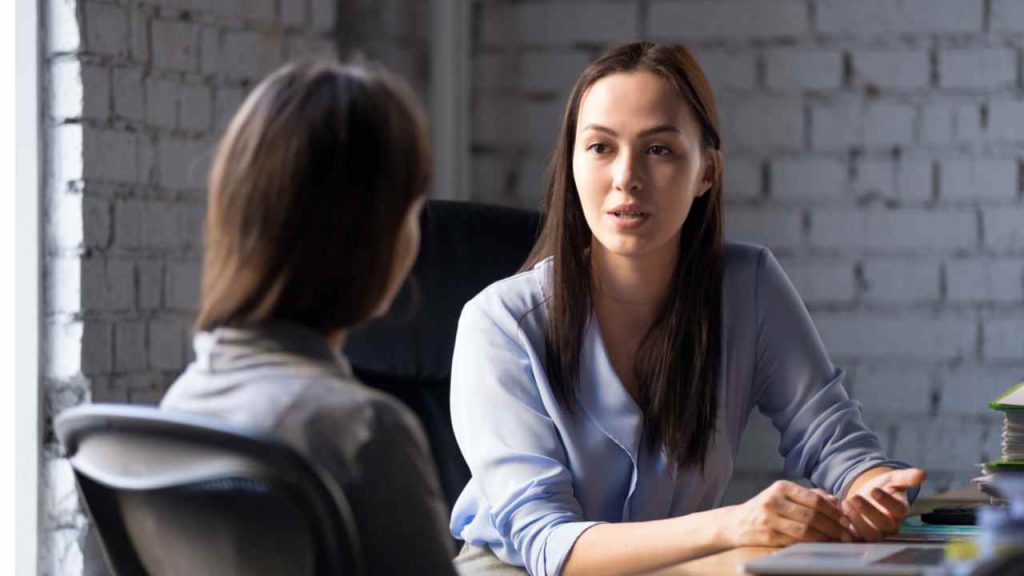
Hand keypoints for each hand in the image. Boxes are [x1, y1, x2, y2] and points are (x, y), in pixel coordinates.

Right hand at [723, 480, 851, 547]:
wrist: (737, 523)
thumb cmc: (767, 508)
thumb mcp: (784, 495)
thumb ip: (810, 495)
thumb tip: (836, 501)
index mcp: (781, 487)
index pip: (814, 499)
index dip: (834, 512)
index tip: (847, 521)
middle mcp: (774, 501)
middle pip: (812, 515)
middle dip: (834, 527)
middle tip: (848, 535)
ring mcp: (769, 519)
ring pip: (805, 530)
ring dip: (825, 537)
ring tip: (838, 541)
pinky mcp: (767, 536)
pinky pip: (795, 541)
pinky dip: (812, 544)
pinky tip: (822, 546)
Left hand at [841, 468, 925, 541]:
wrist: (865, 495)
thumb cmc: (882, 487)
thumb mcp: (893, 479)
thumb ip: (907, 477)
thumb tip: (923, 473)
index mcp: (900, 511)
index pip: (899, 511)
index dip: (887, 501)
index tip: (874, 490)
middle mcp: (890, 526)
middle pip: (884, 525)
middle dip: (869, 511)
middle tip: (855, 497)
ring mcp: (875, 533)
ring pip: (870, 535)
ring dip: (857, 520)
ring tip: (845, 503)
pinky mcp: (860, 536)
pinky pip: (855, 538)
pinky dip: (846, 528)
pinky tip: (838, 513)